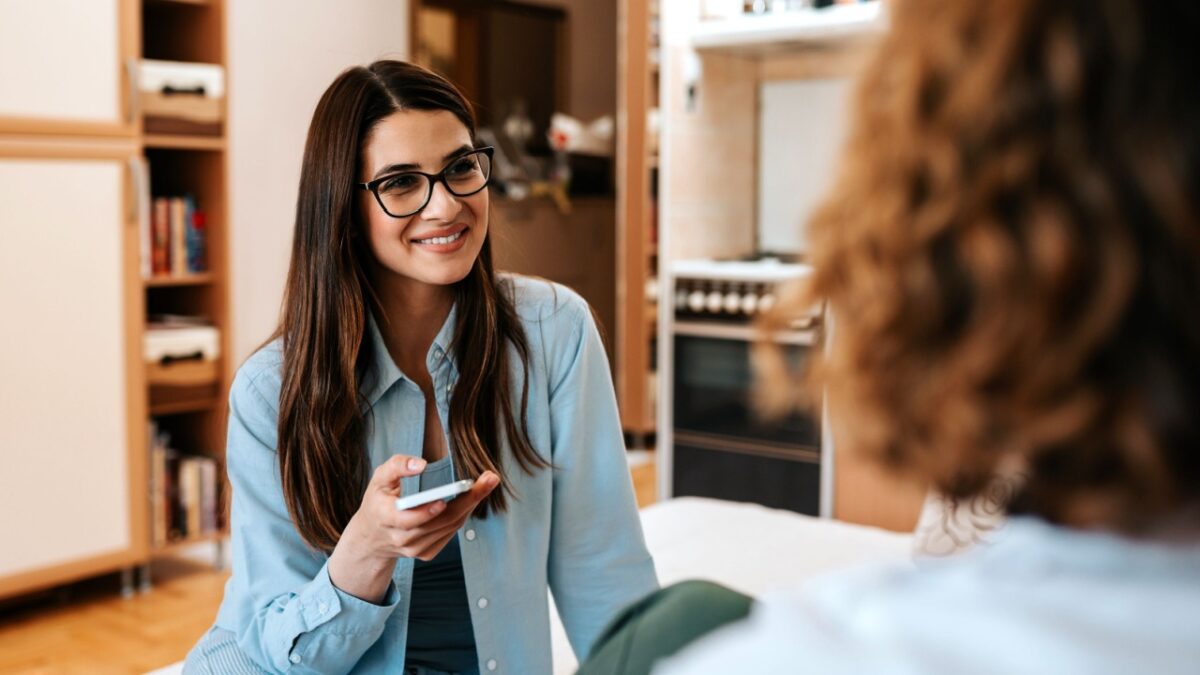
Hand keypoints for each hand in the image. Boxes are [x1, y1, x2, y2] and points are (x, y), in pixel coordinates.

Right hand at [328, 454, 499, 601]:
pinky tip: (472, 498)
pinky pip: (450, 532)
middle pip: (440, 521)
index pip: (409, 520)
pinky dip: (463, 513)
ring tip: (486, 483)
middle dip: (468, 500)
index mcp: (386, 518)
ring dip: (471, 504)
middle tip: (489, 479)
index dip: (427, 512)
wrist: (373, 536)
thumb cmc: (379, 500)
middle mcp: (402, 539)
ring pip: (450, 526)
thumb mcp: (379, 479)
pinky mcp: (426, 553)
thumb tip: (421, 464)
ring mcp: (415, 549)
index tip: (445, 499)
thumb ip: (397, 466)